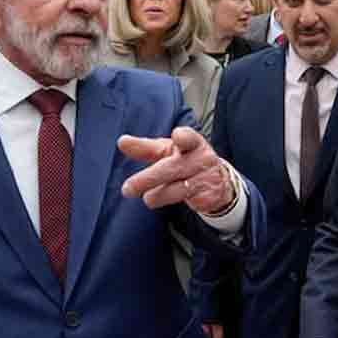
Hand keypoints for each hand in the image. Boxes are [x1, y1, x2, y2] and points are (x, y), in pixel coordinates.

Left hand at [119, 127, 234, 213]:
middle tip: (127, 188)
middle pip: (171, 168)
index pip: (189, 138)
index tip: (177, 136)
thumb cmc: (186, 159)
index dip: (184, 137)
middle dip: (148, 179)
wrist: (217, 181)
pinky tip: (164, 199)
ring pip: (177, 189)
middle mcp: (201, 158)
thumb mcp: (167, 151)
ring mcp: (206, 178)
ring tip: (147, 199)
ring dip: (158, 195)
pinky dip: (170, 201)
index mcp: (192, 142)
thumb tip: (121, 142)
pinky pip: (187, 201)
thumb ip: (145, 147)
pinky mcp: (208, 196)